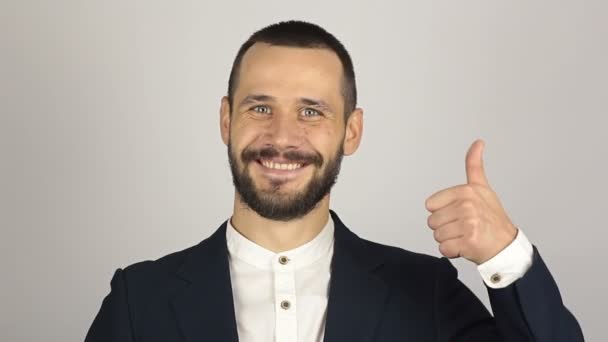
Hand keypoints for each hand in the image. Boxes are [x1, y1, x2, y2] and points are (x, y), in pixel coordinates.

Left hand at [424, 139, 517, 264]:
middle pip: (432, 222)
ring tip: (466, 236)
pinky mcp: (469, 241)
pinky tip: (466, 247)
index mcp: (466, 191)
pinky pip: (444, 249)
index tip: (460, 213)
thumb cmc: (492, 218)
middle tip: (464, 227)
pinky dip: (452, 252)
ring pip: (437, 236)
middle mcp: (467, 205)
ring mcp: (469, 223)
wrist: (506, 246)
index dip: (442, 212)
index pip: (430, 205)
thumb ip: (474, 166)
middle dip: (445, 227)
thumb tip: (478, 142)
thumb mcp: (483, 188)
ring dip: (449, 240)